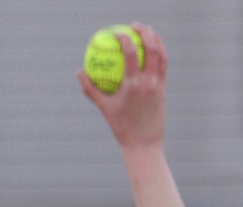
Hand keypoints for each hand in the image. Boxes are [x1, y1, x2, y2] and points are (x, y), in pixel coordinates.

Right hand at [78, 23, 167, 150]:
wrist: (143, 146)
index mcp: (133, 85)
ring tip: (148, 32)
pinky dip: (159, 55)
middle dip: (144, 32)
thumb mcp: (104, 109)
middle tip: (135, 25)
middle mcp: (148, 83)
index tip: (116, 32)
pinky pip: (163, 68)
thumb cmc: (122, 129)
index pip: (130, 52)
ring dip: (156, 40)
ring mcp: (158, 86)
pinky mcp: (164, 91)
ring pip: (161, 56)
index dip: (123, 38)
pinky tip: (153, 51)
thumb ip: (90, 89)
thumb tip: (78, 72)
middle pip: (150, 49)